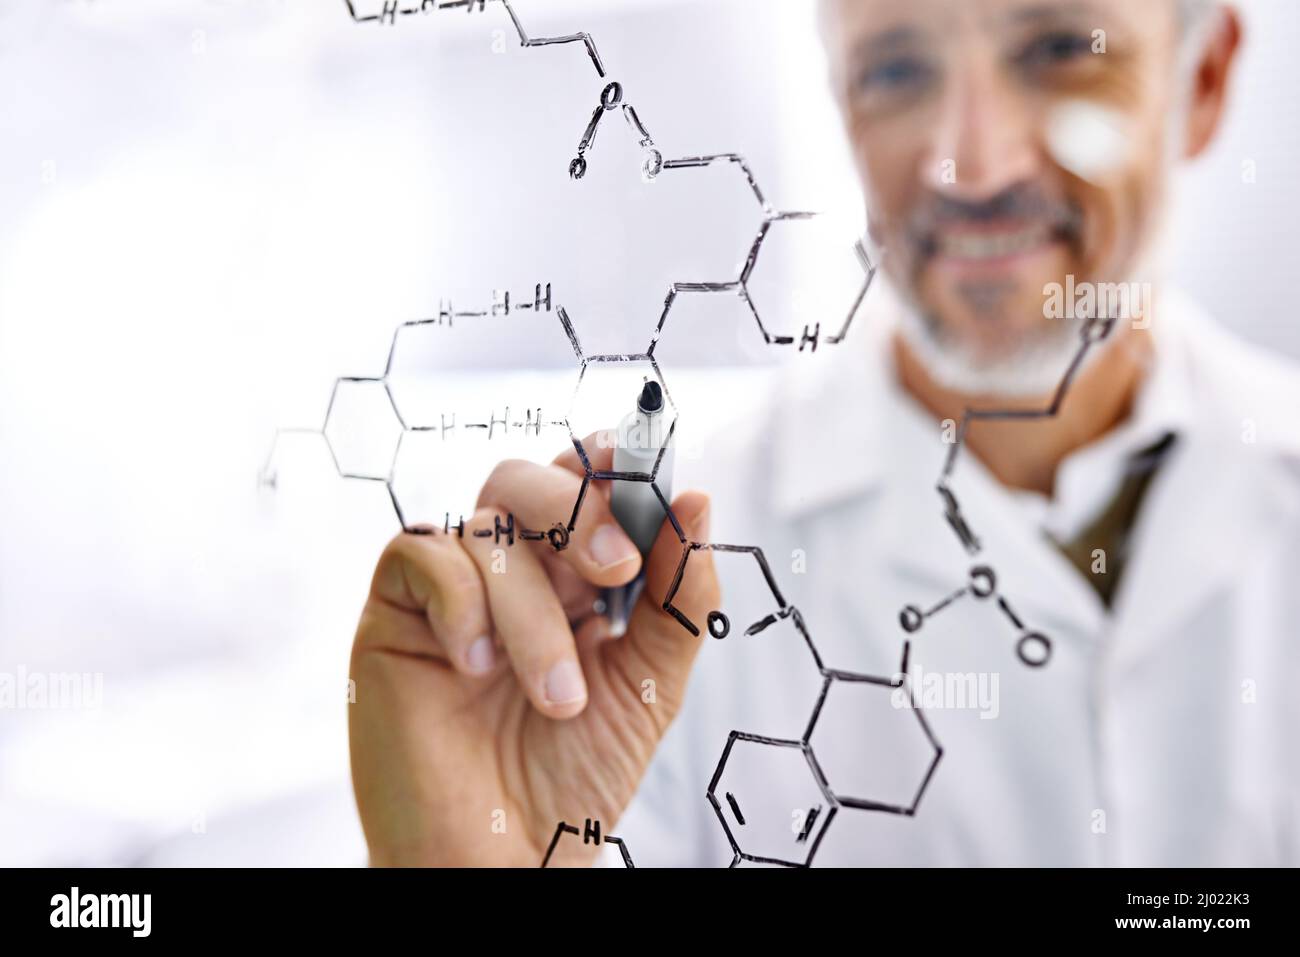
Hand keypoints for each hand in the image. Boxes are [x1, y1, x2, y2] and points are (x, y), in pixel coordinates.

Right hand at [348, 433, 716, 865]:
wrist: (506, 858)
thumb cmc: (574, 779)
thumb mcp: (649, 684)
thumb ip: (676, 597)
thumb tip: (697, 502)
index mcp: (573, 577)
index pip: (583, 484)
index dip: (608, 466)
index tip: (641, 473)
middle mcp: (511, 573)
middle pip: (526, 480)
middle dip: (577, 511)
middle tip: (615, 571)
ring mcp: (451, 591)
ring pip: (486, 530)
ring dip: (532, 612)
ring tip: (554, 696)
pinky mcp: (396, 616)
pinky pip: (418, 553)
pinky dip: (459, 600)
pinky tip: (474, 665)